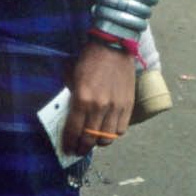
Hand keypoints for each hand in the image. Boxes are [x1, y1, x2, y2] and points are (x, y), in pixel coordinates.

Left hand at [62, 41, 135, 155]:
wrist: (114, 45)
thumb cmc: (90, 59)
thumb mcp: (73, 76)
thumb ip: (72, 98)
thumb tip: (69, 116)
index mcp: (82, 99)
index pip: (74, 130)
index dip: (69, 143)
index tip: (67, 149)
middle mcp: (99, 107)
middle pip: (90, 139)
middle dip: (82, 147)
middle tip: (79, 149)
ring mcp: (115, 107)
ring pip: (107, 138)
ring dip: (98, 142)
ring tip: (94, 140)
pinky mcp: (128, 105)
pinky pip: (121, 129)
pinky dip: (113, 133)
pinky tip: (107, 130)